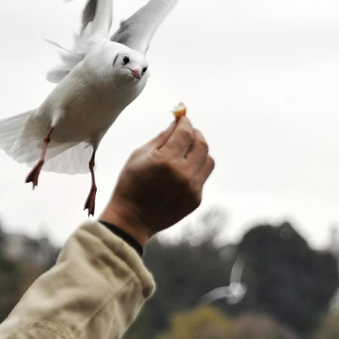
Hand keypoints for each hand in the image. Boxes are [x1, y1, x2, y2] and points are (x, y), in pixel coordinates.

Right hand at [99, 116, 213, 246]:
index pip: (185, 132)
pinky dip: (195, 169)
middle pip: (202, 144)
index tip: (183, 119)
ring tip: (187, 152)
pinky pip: (202, 177)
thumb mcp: (138, 156)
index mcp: (165, 160)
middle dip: (195, 134)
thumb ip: (160, 138)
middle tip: (188, 132)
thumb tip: (176, 124)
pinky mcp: (195, 199)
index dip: (185, 122)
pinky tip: (181, 172)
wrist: (132, 219)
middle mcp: (183, 174)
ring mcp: (192, 188)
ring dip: (200, 151)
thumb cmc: (130, 185)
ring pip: (208, 160)